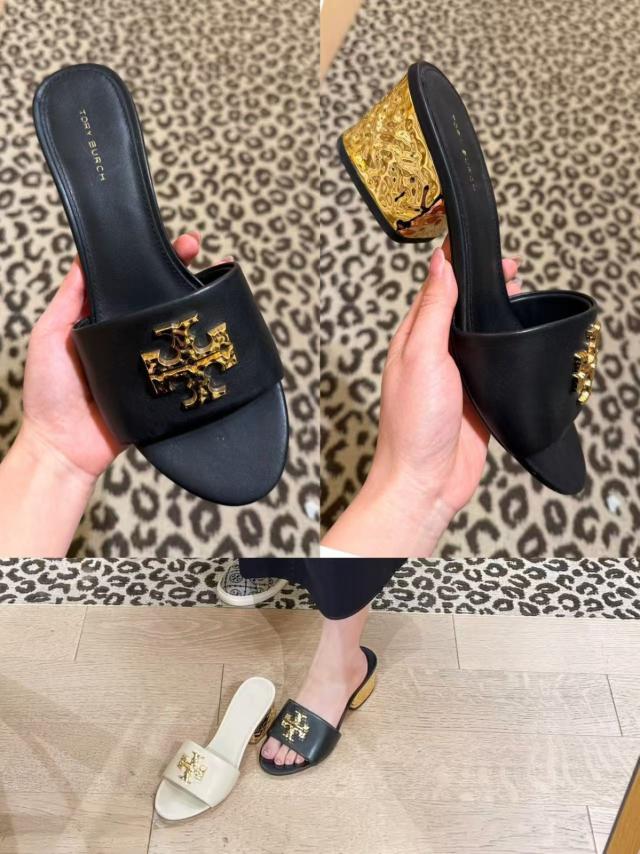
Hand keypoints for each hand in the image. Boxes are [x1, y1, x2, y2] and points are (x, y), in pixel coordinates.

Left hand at [20, 231, 203, 481]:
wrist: (65, 447)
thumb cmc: (49, 393)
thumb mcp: (50, 335)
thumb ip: (69, 300)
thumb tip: (83, 258)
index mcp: (101, 322)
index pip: (128, 283)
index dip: (149, 260)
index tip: (169, 243)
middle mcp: (126, 339)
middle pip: (158, 301)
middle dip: (181, 276)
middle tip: (202, 256)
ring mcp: (149, 363)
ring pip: (177, 331)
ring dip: (197, 309)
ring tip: (213, 286)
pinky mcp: (164, 388)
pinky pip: (185, 366)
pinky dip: (200, 351)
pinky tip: (213, 332)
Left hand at [370, 239, 521, 514]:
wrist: (425, 481)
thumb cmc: (413, 424)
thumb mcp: (422, 356)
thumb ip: (434, 311)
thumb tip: (440, 266)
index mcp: (413, 339)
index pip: (435, 290)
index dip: (456, 266)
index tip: (476, 246)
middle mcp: (433, 355)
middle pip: (459, 310)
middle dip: (482, 287)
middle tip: (511, 270)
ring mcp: (455, 377)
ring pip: (478, 336)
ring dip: (495, 314)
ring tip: (518, 294)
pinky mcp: (476, 398)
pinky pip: (491, 366)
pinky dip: (504, 349)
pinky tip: (517, 340)